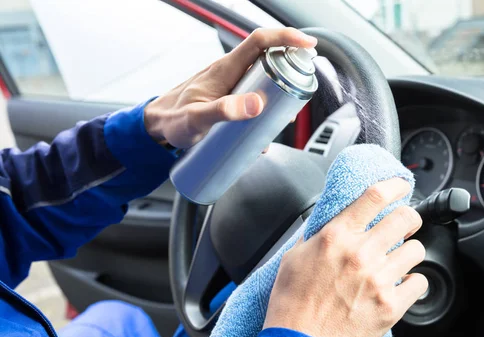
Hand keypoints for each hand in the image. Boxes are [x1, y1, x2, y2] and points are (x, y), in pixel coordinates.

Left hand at [144, 28, 316, 148]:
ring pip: (264, 80)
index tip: (308, 45)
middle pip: (268, 59)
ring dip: (280, 95)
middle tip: (300, 90)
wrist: (157, 128)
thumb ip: (225, 111)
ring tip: (283, 117)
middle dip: (290, 70)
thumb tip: (257, 104)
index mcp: (225, 69)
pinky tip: (264, 133)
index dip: (287, 38)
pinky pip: (255, 97)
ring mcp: (231, 86)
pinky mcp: (231, 99)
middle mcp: (230, 73)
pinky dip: (266, 111)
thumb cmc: (172, 120)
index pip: (260, 41)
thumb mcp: (198, 119)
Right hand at [263, 178, 427, 336]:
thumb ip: (317, 237)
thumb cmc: (292, 304)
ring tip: (396, 263)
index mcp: (336, 237)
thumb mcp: (294, 258)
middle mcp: (361, 253)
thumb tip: (332, 225)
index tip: (400, 187)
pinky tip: (398, 287)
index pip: (375, 196)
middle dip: (408, 218)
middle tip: (404, 225)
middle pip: (405, 217)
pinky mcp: (391, 306)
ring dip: (408, 253)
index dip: (394, 186)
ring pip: (416, 250)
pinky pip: (419, 282)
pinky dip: (412, 283)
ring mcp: (379, 279)